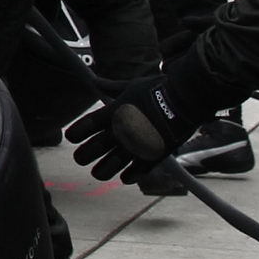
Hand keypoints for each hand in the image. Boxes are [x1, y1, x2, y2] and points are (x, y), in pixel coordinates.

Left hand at [74, 55, 224, 183]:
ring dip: (100, 171)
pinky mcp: (152, 155)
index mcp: (113, 113)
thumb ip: (110, 87)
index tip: (72, 138)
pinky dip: (128, 177)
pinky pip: (135, 173)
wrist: (186, 98)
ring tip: (97, 172)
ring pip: (109, 167)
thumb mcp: (131, 86)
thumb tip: (93, 81)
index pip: (84, 127)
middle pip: (92, 150)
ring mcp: (135, 145)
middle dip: (82, 156)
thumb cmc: (158, 88)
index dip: (75, 134)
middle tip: (79, 159)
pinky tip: (124, 177)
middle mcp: (120, 131)